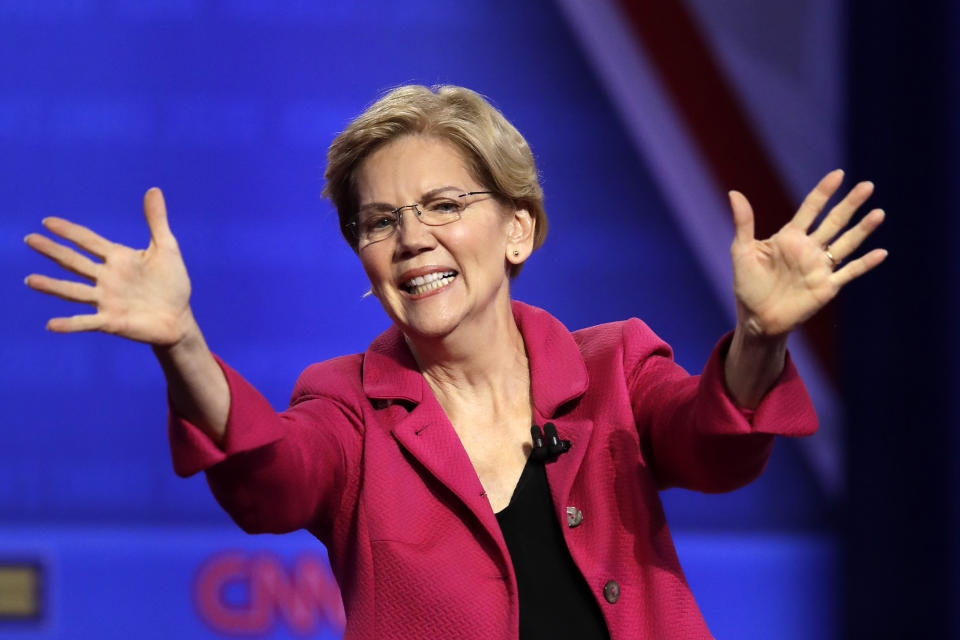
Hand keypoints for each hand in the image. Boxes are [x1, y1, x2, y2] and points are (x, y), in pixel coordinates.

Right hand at [25, 188, 194, 345]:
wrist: (179, 318)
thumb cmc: (172, 283)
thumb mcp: (167, 248)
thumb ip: (157, 221)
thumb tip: (153, 189)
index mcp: (118, 259)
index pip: (88, 241)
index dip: (69, 231)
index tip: (47, 221)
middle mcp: (107, 278)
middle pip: (74, 261)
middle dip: (53, 250)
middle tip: (30, 239)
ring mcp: (106, 300)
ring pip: (74, 291)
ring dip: (52, 286)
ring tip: (29, 280)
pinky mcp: (111, 321)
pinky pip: (87, 322)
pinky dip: (70, 323)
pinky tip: (51, 324)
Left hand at [728, 169, 886, 336]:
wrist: (756, 319)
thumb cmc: (747, 285)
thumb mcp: (741, 252)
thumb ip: (743, 223)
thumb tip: (734, 192)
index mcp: (790, 237)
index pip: (811, 209)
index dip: (824, 192)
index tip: (838, 174)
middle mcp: (809, 248)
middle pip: (834, 221)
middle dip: (850, 204)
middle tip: (867, 186)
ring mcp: (820, 267)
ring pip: (846, 243)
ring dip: (862, 229)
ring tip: (879, 213)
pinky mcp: (826, 286)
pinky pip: (849, 272)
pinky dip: (865, 264)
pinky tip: (881, 252)